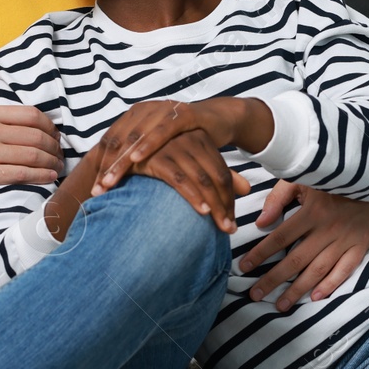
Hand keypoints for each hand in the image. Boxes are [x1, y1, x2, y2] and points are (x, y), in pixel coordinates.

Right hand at [0, 63, 62, 205]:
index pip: (30, 115)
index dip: (49, 125)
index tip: (55, 134)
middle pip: (35, 136)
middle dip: (54, 146)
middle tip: (60, 153)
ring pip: (31, 155)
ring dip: (51, 162)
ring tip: (58, 166)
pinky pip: (20, 174)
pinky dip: (40, 176)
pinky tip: (49, 177)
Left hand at [91, 98, 270, 194]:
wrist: (217, 120)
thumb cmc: (183, 139)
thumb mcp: (157, 148)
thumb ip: (137, 159)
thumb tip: (112, 182)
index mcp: (134, 116)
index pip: (111, 142)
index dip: (100, 165)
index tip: (93, 189)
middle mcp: (145, 110)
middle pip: (119, 140)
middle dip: (106, 167)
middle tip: (97, 191)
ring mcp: (163, 110)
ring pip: (136, 136)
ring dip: (121, 161)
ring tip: (110, 182)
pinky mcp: (183, 114)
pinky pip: (162, 131)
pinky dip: (148, 145)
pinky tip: (137, 159)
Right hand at [131, 130, 249, 233]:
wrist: (121, 150)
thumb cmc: (157, 157)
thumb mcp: (190, 161)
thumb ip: (217, 173)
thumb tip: (247, 188)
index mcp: (201, 139)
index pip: (223, 173)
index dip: (230, 199)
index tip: (232, 220)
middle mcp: (190, 140)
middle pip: (217, 178)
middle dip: (226, 206)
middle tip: (230, 229)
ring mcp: (174, 147)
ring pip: (203, 180)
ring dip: (215, 206)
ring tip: (222, 227)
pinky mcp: (157, 158)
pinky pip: (181, 180)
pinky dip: (193, 196)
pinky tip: (202, 211)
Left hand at [237, 181, 368, 311]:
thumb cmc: (333, 178)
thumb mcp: (304, 178)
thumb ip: (280, 197)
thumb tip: (261, 222)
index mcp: (311, 212)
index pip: (280, 237)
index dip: (260, 254)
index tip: (243, 268)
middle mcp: (326, 230)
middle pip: (295, 260)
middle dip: (273, 280)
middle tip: (255, 295)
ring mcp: (345, 240)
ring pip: (317, 270)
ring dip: (297, 289)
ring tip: (280, 305)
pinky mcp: (360, 246)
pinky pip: (345, 270)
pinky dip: (330, 285)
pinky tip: (314, 297)